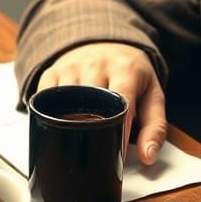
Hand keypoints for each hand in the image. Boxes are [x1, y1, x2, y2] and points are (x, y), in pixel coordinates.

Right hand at [36, 43, 166, 164]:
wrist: (109, 45)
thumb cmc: (131, 75)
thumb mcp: (152, 96)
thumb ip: (156, 128)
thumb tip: (148, 156)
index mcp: (126, 70)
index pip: (121, 105)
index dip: (119, 133)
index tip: (117, 155)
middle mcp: (97, 64)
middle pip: (90, 104)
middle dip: (93, 131)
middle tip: (97, 150)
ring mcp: (73, 66)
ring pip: (66, 101)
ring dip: (69, 123)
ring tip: (78, 139)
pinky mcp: (53, 70)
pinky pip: (45, 96)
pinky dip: (48, 113)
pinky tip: (57, 123)